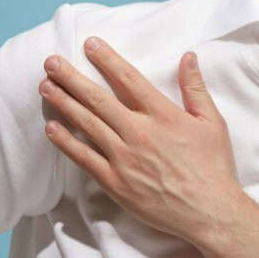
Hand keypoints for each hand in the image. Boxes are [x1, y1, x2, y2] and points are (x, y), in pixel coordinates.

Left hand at [39, 36, 246, 245]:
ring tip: (45, 87)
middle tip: (51, 62)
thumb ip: (196, 88)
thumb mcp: (212, 123)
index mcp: (163, 115)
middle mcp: (139, 132)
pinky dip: (66, 143)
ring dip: (63, 103)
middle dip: (72, 78)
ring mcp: (124, 158)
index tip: (90, 44)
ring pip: (87, 124)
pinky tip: (51, 128)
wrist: (208, 212)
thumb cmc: (213, 167)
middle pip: (98, 99)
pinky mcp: (115, 182)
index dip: (107, 59)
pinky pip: (84, 158)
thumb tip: (188, 56)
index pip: (128, 79)